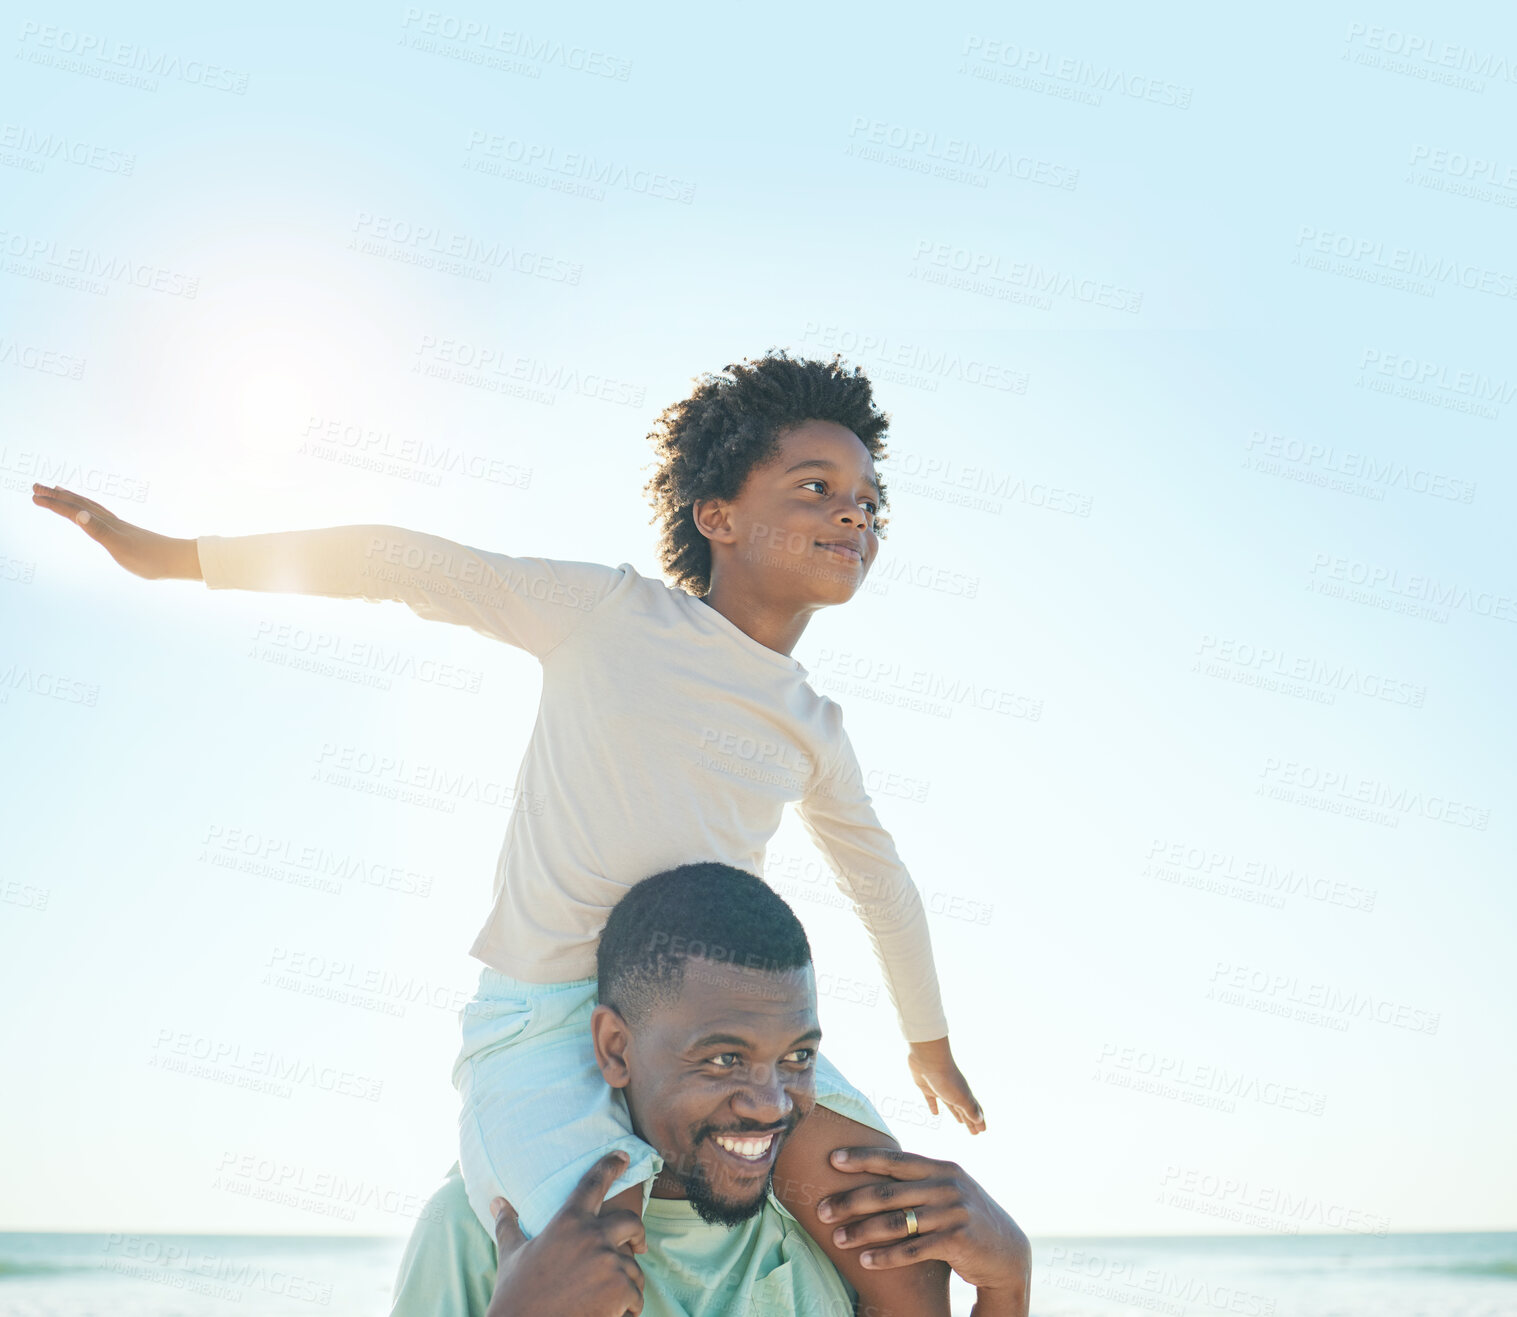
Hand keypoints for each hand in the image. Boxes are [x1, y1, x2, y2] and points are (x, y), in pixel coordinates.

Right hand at [30, 484, 200, 580]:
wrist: (179, 560)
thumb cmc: (150, 558)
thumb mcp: (119, 546)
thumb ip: (98, 530)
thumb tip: (78, 513)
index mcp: (106, 524)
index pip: (74, 510)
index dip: (54, 503)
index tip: (34, 495)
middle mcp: (112, 522)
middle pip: (80, 504)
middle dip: (58, 496)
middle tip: (38, 487)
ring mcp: (120, 527)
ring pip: (91, 508)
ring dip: (73, 500)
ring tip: (60, 493)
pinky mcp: (127, 535)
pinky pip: (102, 518)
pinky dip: (90, 512)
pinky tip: (92, 517)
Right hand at [486, 1151, 646, 1316]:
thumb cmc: (515, 1295)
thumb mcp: (511, 1256)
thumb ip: (508, 1225)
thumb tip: (497, 1202)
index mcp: (567, 1221)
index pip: (593, 1183)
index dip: (610, 1165)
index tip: (623, 1156)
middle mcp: (592, 1236)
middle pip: (631, 1222)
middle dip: (637, 1235)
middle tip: (637, 1247)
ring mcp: (609, 1262)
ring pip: (634, 1267)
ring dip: (626, 1282)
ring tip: (608, 1297)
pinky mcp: (620, 1290)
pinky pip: (636, 1296)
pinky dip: (628, 1307)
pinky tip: (610, 1314)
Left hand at [817, 1147, 1029, 1313]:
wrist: (1007, 1252)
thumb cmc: (965, 1218)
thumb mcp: (948, 1190)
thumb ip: (919, 1180)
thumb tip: (874, 1167)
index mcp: (941, 1168)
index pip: (894, 1160)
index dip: (862, 1158)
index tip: (832, 1159)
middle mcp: (947, 1185)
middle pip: (887, 1192)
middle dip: (850, 1201)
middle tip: (821, 1211)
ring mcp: (953, 1212)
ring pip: (896, 1222)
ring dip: (861, 1232)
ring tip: (837, 1239)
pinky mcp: (957, 1240)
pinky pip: (912, 1249)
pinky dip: (885, 1256)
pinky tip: (865, 1261)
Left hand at [908, 1036, 985, 1132]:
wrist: (928, 1059)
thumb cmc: (946, 1079)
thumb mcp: (960, 1097)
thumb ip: (970, 1109)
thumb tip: (980, 1120)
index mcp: (964, 1095)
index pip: (975, 1111)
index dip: (979, 1121)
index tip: (983, 1131)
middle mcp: (954, 1092)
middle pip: (964, 1110)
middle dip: (970, 1121)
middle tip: (974, 1132)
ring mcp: (941, 1089)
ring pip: (951, 1105)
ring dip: (956, 1114)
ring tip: (960, 1122)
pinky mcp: (927, 1087)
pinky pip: (932, 1100)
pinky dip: (934, 1106)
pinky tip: (934, 1113)